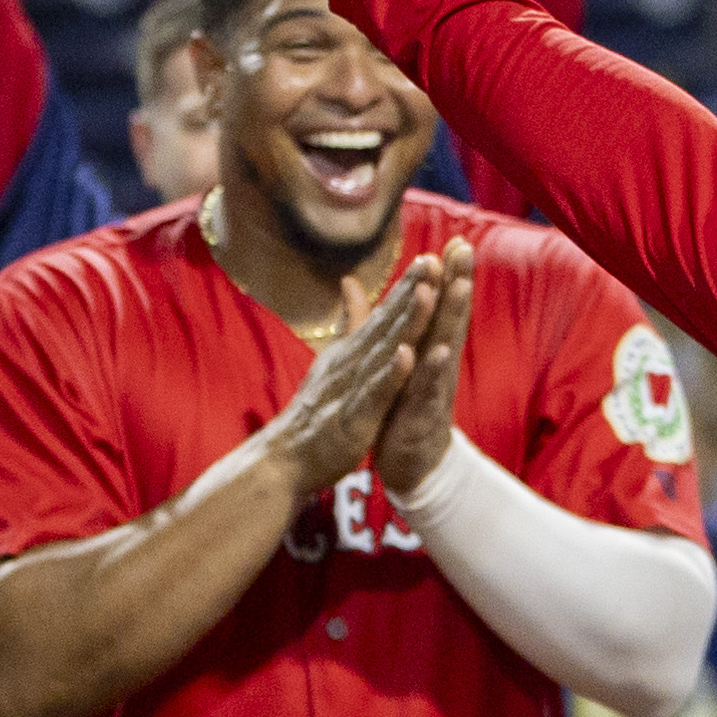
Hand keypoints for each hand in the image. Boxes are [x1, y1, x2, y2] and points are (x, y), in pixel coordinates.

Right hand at [268, 259, 438, 495]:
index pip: (382, 314)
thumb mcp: (335, 361)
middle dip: (409, 292)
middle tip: (431, 261)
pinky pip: (375, 392)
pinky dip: (390, 373)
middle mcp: (351, 362)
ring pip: (384, 349)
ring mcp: (352, 387)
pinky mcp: (354, 416)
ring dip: (405, 322)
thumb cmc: (316, 412)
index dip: (405, 287)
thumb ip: (348, 324)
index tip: (429, 258)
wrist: (285, 459)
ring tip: (426, 293)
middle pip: (385, 322)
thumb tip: (351, 284)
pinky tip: (406, 354)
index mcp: (352, 352)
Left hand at [372, 241, 476, 497]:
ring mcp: (434, 388)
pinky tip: (438, 350)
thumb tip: (400, 299)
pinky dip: (433, 369)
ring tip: (459, 286)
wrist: (409, 463)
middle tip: (465, 247)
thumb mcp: (401, 364)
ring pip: (445, 346)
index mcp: (429, 351)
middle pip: (451, 317)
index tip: (456, 240)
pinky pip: (429, 389)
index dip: (449, 275)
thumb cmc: (404, 410)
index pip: (441, 307)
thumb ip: (396, 330)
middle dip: (458, 282)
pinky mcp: (423, 413)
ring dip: (452, 316)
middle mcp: (438, 364)